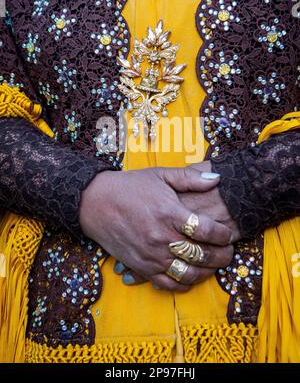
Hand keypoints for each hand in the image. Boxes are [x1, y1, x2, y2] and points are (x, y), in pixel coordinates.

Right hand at [80, 166, 232, 291]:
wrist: (96, 203)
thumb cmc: (130, 186)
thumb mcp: (160, 174)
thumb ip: (190, 177)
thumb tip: (218, 178)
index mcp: (169, 212)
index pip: (207, 230)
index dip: (224, 235)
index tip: (228, 234)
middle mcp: (161, 237)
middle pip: (202, 255)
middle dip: (222, 256)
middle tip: (229, 252)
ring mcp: (151, 255)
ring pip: (188, 274)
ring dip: (206, 273)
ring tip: (214, 266)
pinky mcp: (141, 267)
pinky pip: (167, 284)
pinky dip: (183, 284)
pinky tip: (192, 277)